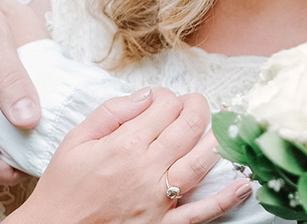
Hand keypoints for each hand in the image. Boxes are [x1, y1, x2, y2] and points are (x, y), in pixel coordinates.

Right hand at [6, 88, 251, 223]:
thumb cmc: (62, 189)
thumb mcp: (75, 141)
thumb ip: (111, 112)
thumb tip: (145, 95)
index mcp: (124, 146)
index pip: (163, 107)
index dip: (168, 96)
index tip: (163, 99)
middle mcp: (146, 170)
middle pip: (187, 128)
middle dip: (197, 107)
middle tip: (196, 103)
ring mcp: (158, 199)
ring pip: (199, 162)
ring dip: (215, 140)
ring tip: (220, 127)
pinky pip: (200, 213)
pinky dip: (225, 199)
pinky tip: (243, 185)